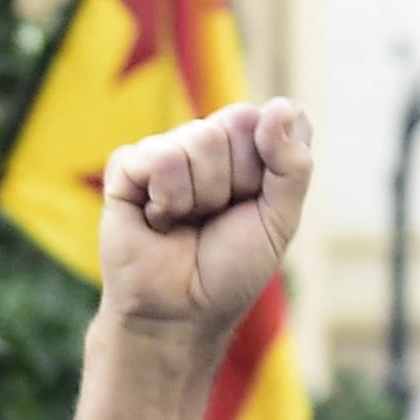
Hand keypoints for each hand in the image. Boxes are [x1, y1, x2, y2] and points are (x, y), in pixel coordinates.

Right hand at [98, 100, 310, 346]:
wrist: (180, 314)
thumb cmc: (230, 270)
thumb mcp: (280, 220)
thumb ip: (293, 164)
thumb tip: (279, 106)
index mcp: (249, 148)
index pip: (270, 117)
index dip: (268, 164)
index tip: (255, 203)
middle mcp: (207, 143)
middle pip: (234, 121)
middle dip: (233, 181)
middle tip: (216, 216)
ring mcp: (165, 153)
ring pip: (195, 140)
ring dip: (197, 196)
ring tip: (184, 222)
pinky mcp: (126, 169)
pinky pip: (154, 158)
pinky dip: (164, 200)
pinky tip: (156, 220)